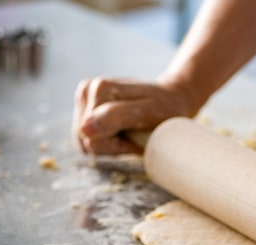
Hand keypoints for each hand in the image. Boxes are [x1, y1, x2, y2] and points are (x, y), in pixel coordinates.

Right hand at [71, 77, 196, 154]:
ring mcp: (84, 101)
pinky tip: (123, 133)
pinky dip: (107, 144)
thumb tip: (84, 129)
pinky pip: (88, 142)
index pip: (93, 137)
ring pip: (85, 143)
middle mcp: (86, 91)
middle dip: (113, 145)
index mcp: (99, 88)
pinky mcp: (85, 112)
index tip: (139, 135)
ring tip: (131, 131)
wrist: (171, 100)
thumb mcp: (147, 113)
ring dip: (110, 145)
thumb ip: (115, 118)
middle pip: (86, 140)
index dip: (118, 145)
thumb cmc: (165, 108)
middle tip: (137, 133)